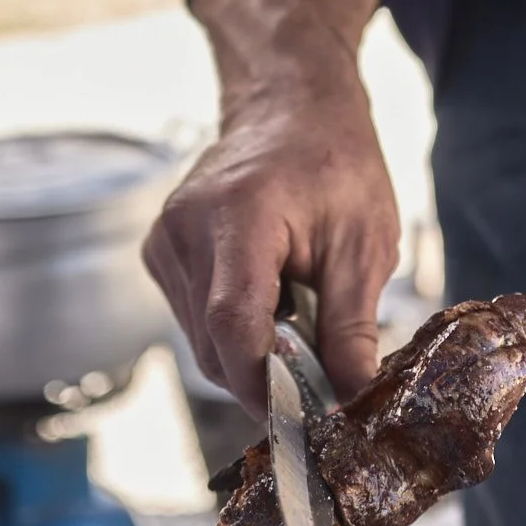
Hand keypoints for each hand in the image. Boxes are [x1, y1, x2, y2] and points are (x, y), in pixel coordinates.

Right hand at [142, 0, 398, 416]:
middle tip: (325, 376)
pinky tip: (272, 295)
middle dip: (268, 375)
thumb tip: (351, 399)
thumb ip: (352, 323)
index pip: (233, 325)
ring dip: (252, 351)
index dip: (265, 385)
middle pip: (215, 345)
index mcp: (236, 217)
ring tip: (302, 314)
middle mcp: (183, 229)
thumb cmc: (334, 160)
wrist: (290, 103)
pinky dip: (234, 328)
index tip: (307, 422)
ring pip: (202, 342)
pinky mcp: (160, 252)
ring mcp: (164, 240)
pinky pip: (194, 320)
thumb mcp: (365, 241)